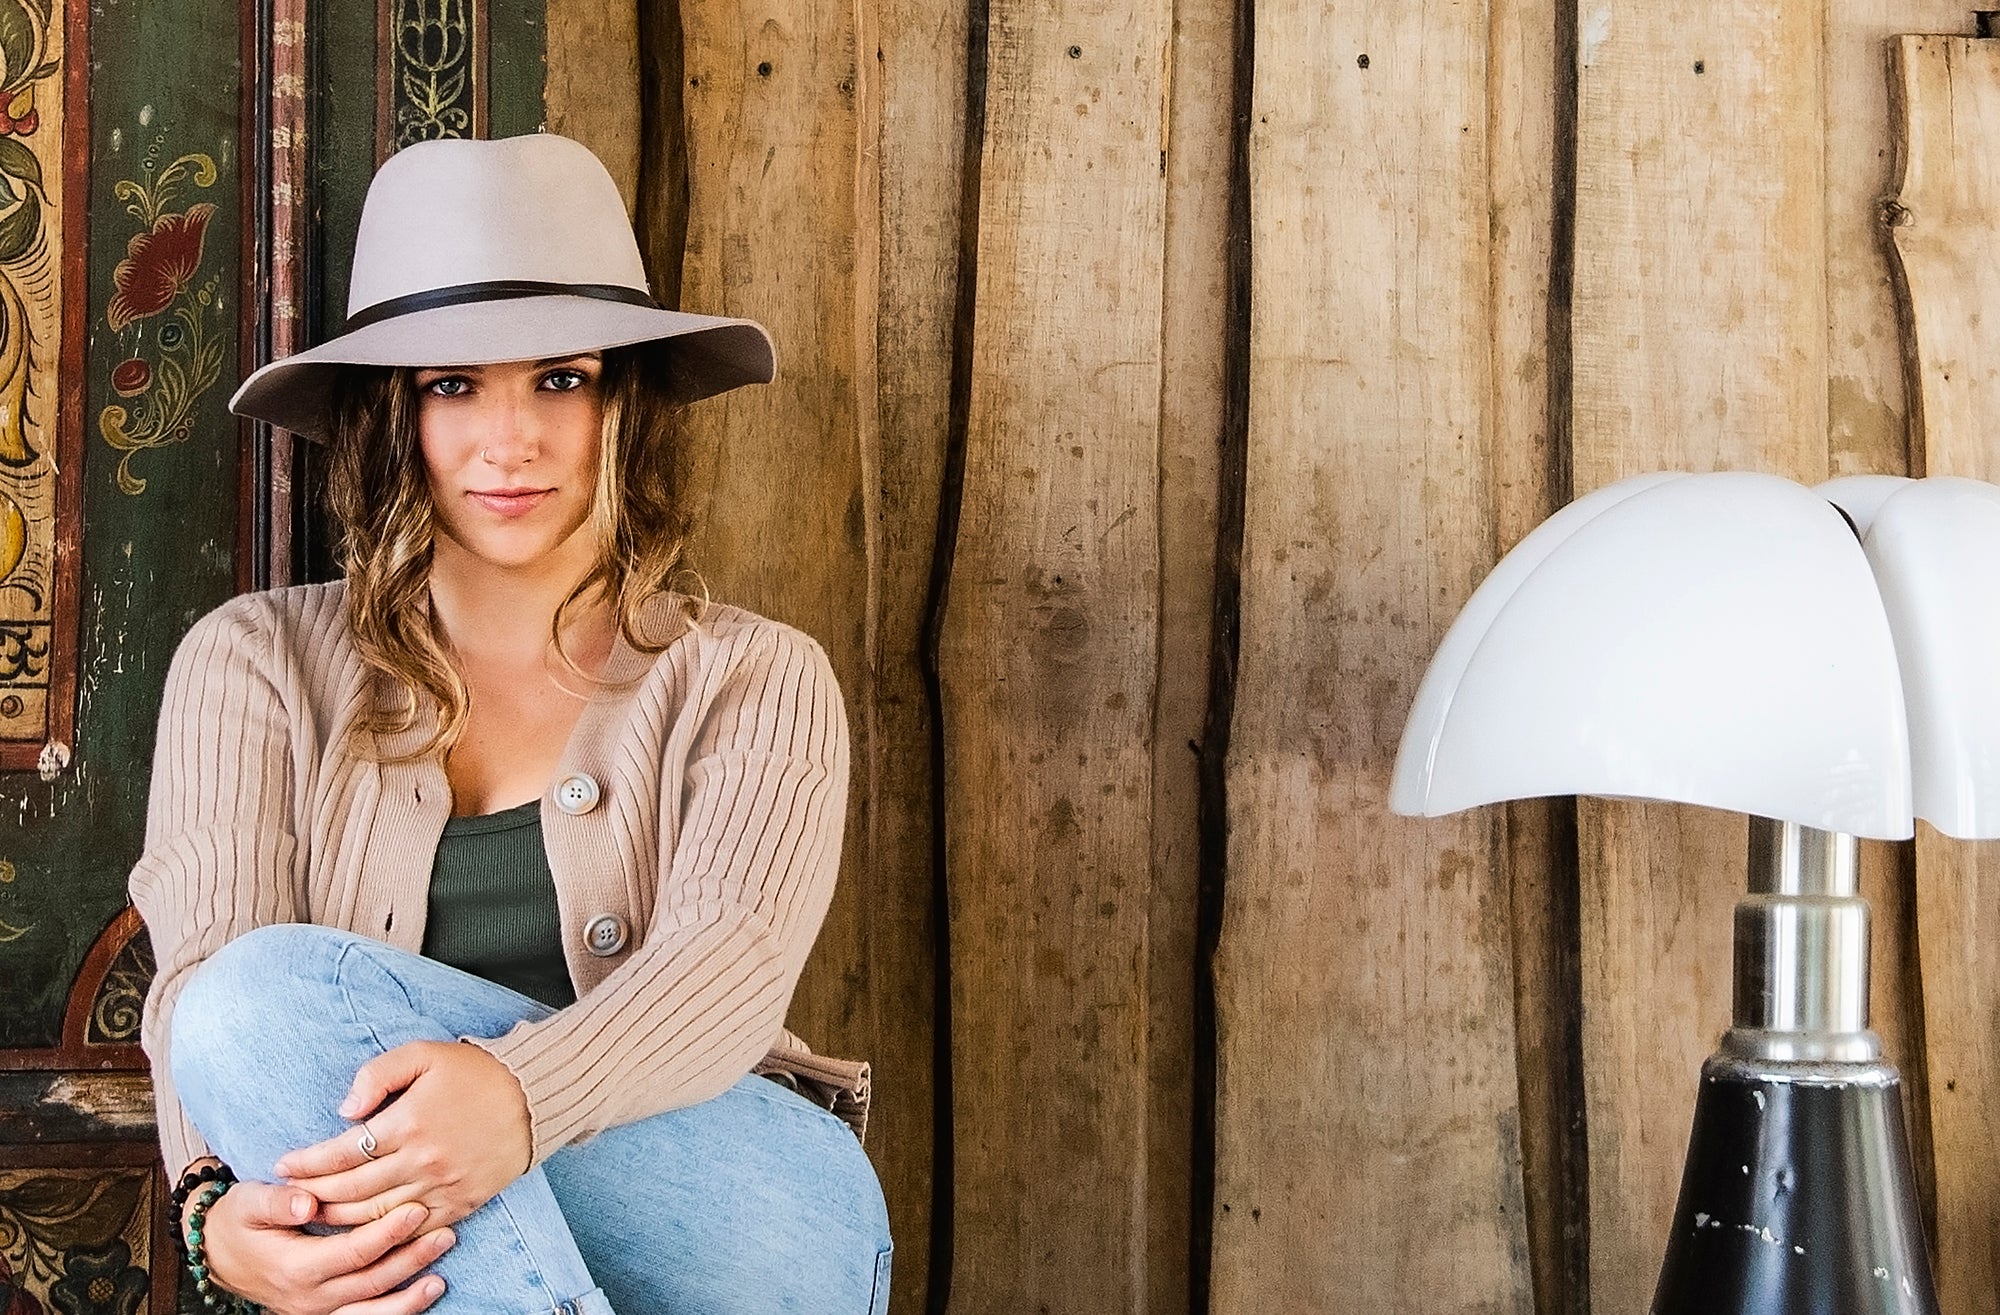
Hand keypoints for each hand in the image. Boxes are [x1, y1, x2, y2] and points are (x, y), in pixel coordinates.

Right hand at [196, 1179, 453, 1314]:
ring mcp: (317, 1310)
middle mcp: (308, 1296)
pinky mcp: (324, 1312)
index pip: (352, 1253)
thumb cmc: (239, 1220)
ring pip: (371, 1310)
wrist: (218, 1253)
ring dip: (409, 1296)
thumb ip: (278, 1201)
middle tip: (445, 1233)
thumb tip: (307, 1201)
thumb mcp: (249, 1202)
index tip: (417, 1208)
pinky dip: (394, 1311)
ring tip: (441, 1276)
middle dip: (410, 1259)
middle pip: (370, 1282)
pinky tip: (422, 1295)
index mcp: (294, 1266)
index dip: (387, 1233)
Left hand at [274, 1040, 531, 1229]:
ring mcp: (442, 1186)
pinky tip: (363, 1234)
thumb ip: (378, 1075)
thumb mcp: (424, 1054)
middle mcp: (422, 1159)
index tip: (283, 1165)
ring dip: (340, 1220)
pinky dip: (384, 1236)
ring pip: (377, 1215)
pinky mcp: (461, 1203)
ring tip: (316, 1216)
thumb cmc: (477, 1072)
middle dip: (315, 1194)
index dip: (307, 1162)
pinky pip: (413, 1230)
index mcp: (409, 1122)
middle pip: (353, 1190)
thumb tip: (344, 1111)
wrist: (535, 1097)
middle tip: (290, 1196)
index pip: (342, 1152)